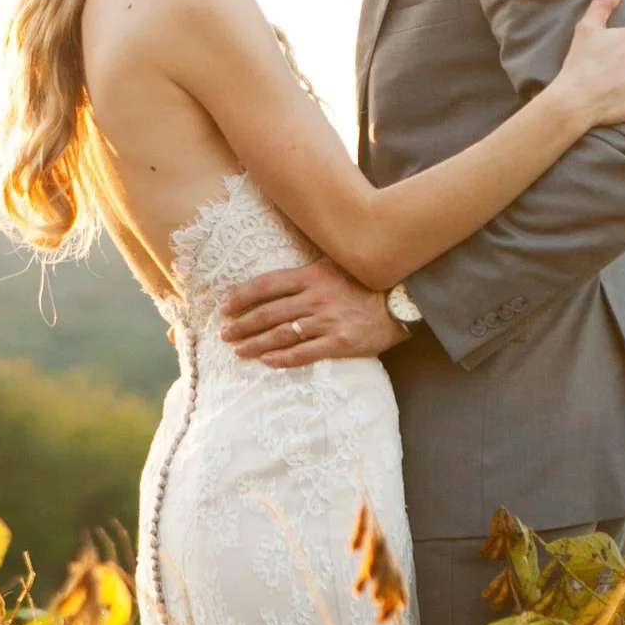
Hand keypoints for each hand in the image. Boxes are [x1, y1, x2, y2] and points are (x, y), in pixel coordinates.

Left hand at [217, 257, 406, 367]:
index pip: (266, 285)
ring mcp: (327, 321)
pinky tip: (266, 361)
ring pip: (282, 334)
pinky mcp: (340, 342)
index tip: (224, 308)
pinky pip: (305, 352)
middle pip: (269, 312)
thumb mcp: (334, 263)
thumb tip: (277, 275)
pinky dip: (283, 358)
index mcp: (311, 276)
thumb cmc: (364, 280)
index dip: (242, 297)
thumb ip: (307, 270)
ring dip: (255, 343)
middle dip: (242, 324)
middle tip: (224, 334)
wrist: (400, 299)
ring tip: (238, 350)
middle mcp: (315, 297)